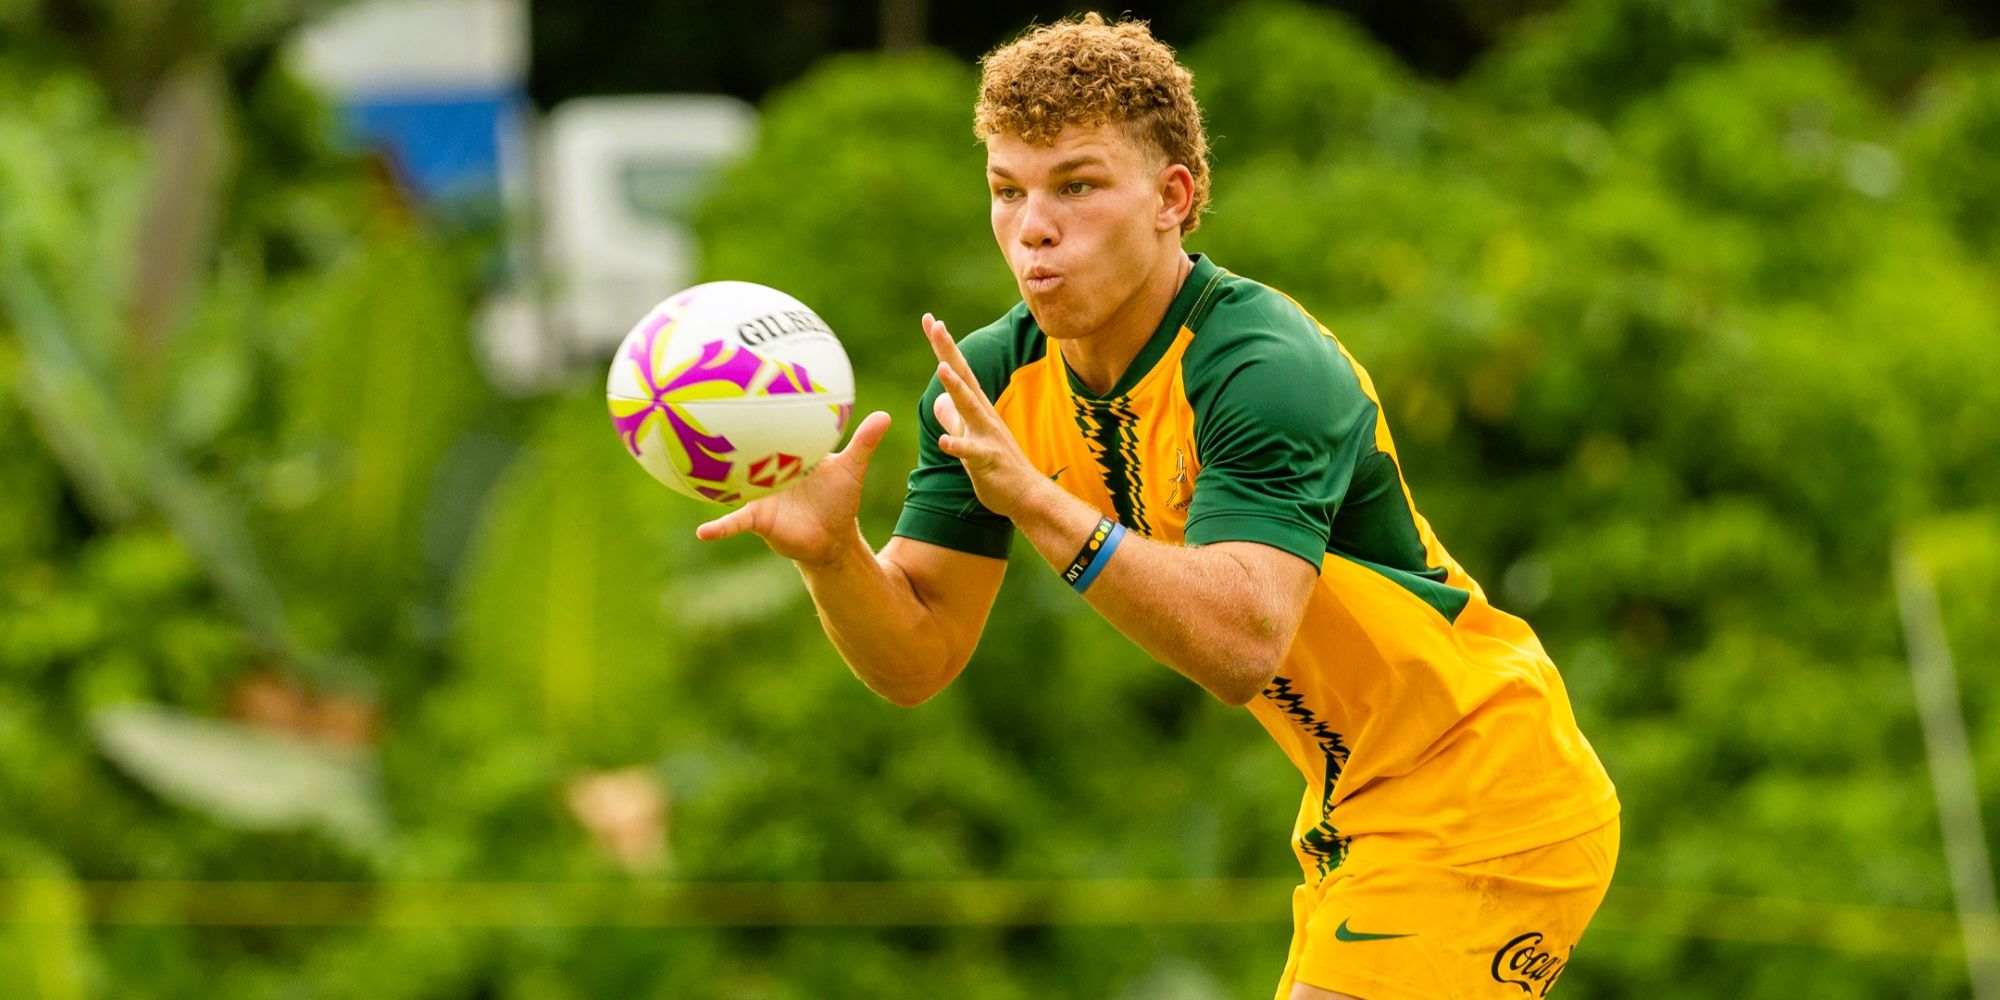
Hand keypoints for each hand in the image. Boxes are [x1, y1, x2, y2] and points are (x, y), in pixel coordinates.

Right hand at [694, 410, 891, 565]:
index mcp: (785, 453)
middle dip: (720, 433)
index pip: (771, 426)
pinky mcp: (757, 519)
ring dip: (713, 477)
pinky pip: (735, 522)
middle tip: (695, 407)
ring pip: (732, 483)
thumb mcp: (851, 469)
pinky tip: (703, 533)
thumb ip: (863, 443)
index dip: (758, 406)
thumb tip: (884, 415)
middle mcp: (765, 470)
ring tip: (680, 464)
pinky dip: (721, 527)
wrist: (831, 539)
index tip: (743, 382)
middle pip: (742, 449)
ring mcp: (757, 494)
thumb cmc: (839, 501)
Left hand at [922, 313, 1044, 520]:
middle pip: (964, 378)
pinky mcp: (989, 460)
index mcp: (977, 409)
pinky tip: (944, 441)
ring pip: (970, 408)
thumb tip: (938, 400)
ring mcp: (988, 436)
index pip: (957, 371)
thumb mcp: (970, 437)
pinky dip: (958, 445)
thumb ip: (954, 417)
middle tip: (935, 325)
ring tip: (941, 369)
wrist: (1026, 495)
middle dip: (948, 352)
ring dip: (956, 388)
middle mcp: (983, 415)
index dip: (943, 347)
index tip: (930, 320)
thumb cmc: (998, 467)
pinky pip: (972, 453)